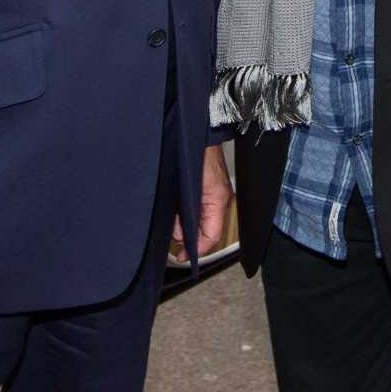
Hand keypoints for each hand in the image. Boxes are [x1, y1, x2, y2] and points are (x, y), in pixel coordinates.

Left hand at [178, 145, 232, 260]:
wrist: (198, 134)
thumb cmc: (196, 154)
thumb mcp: (187, 190)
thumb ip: (185, 215)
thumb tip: (181, 235)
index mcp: (218, 201)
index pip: (211, 237)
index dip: (197, 251)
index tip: (182, 257)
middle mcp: (218, 200)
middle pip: (206, 231)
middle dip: (190, 239)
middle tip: (174, 245)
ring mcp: (214, 194)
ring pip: (201, 221)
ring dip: (186, 226)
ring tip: (172, 226)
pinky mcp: (206, 187)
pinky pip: (198, 209)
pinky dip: (186, 215)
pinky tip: (175, 213)